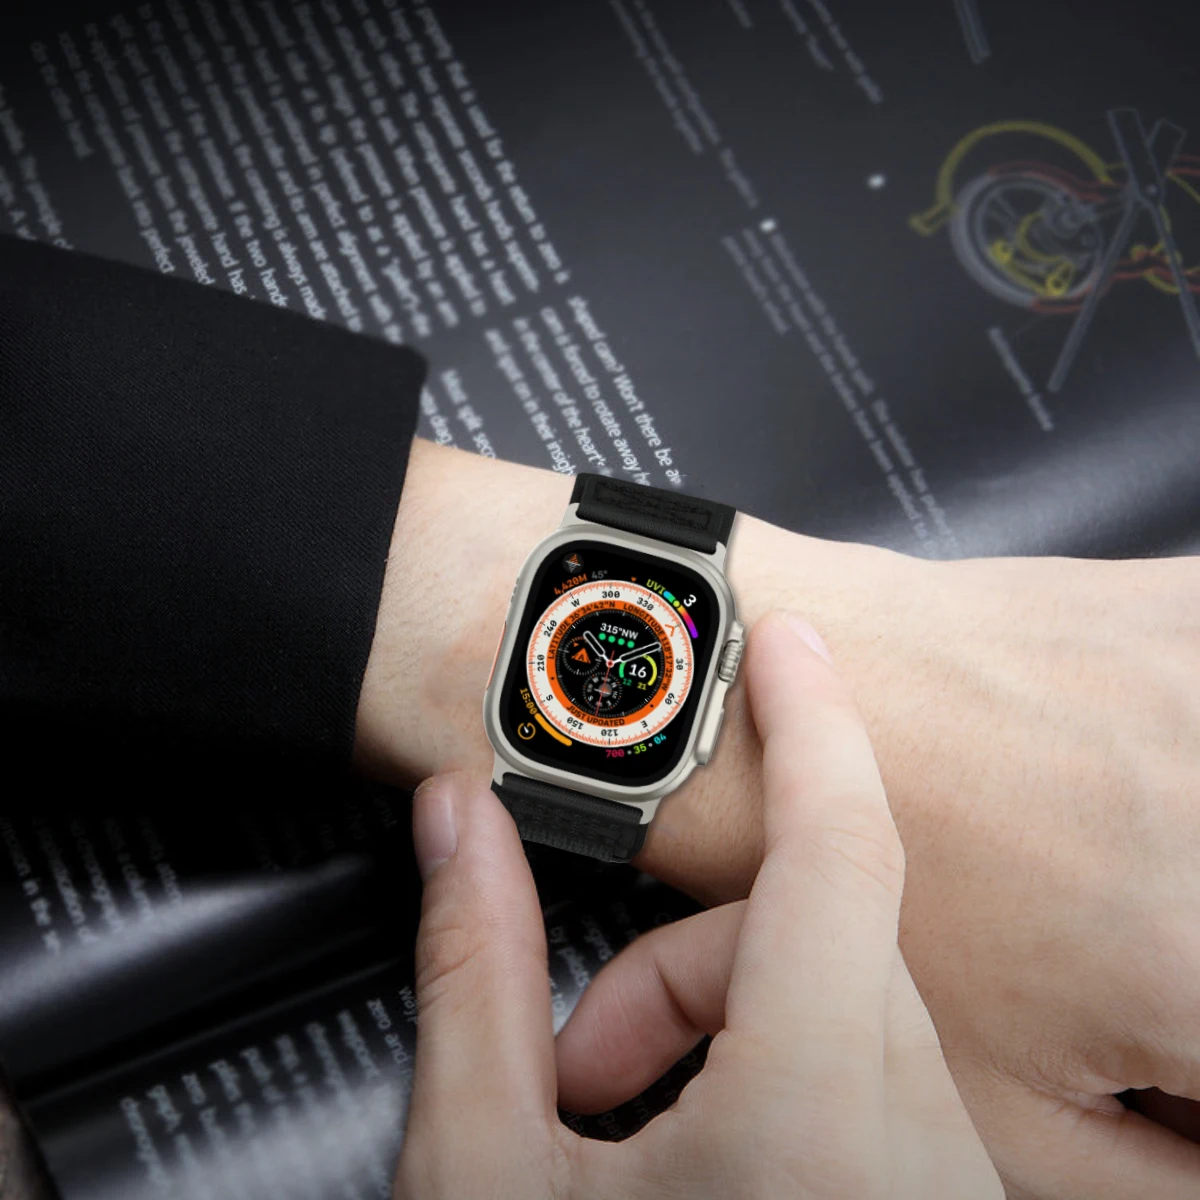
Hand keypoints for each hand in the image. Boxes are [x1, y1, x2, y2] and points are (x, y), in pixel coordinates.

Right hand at [359, 440, 1199, 1197]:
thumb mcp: (484, 1174)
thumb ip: (468, 970)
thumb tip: (454, 824)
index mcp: (819, 1126)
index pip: (841, 849)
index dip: (809, 719)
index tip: (782, 641)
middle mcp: (923, 1156)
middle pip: (810, 949)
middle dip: (680, 970)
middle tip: (577, 1065)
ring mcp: (952, 1189)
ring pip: (846, 1014)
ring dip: (726, 1032)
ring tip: (629, 1137)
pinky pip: (880, 1081)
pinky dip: (784, 1083)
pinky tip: (706, 1165)